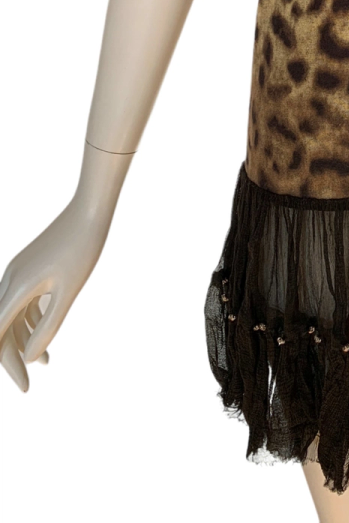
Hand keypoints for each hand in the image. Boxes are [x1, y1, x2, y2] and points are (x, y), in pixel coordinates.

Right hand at [0, 198, 109, 390]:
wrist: (89, 212)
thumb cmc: (82, 249)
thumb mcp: (68, 293)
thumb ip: (48, 326)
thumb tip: (31, 358)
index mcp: (16, 288)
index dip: (8, 366)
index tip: (25, 386)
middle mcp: (10, 280)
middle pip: (1, 330)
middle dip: (11, 359)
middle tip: (28, 385)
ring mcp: (18, 273)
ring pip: (11, 317)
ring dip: (23, 341)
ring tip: (46, 362)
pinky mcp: (29, 269)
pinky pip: (22, 302)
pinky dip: (31, 322)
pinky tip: (46, 337)